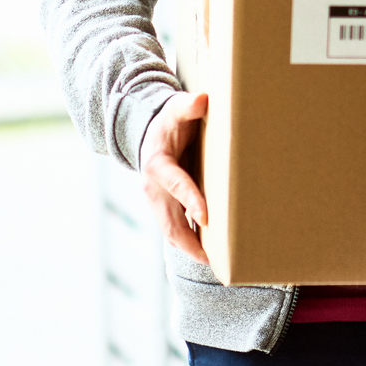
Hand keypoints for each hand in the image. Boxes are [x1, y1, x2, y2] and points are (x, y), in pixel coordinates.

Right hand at [140, 91, 209, 263]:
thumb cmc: (168, 120)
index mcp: (157, 165)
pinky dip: (190, 243)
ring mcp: (157, 202)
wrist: (148, 134)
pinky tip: (211, 253)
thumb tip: (203, 100)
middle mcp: (153, 189)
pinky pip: (176, 229)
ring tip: (216, 264)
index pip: (176, 185)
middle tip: (215, 260)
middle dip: (190, 242)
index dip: (190, 200)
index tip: (206, 216)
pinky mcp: (164, 208)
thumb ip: (188, 105)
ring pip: (171, 231)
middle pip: (169, 221)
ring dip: (190, 248)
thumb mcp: (176, 108)